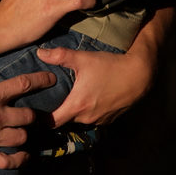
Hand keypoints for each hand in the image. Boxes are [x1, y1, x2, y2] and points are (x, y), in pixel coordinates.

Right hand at [0, 69, 56, 167]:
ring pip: (21, 137)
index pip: (23, 85)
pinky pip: (7, 161)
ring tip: (27, 133)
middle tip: (38, 115)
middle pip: (27, 116)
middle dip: (34, 115)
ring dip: (25, 135)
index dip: (40, 81)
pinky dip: (18, 159)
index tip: (50, 79)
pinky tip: (23, 156)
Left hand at [37, 46, 154, 126]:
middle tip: (51, 99)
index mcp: (77, 105)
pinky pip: (93, 118)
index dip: (42, 118)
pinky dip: (89, 111)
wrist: (139, 75)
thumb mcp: (83, 58)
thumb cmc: (110, 66)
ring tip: (70, 97)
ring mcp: (100, 120)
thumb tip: (39, 53)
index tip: (35, 111)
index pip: (53, 122)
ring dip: (75, 111)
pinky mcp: (110, 120)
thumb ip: (60, 56)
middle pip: (66, 119)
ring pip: (80, 119)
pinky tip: (90, 98)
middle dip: (58, 111)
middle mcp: (87, 118)